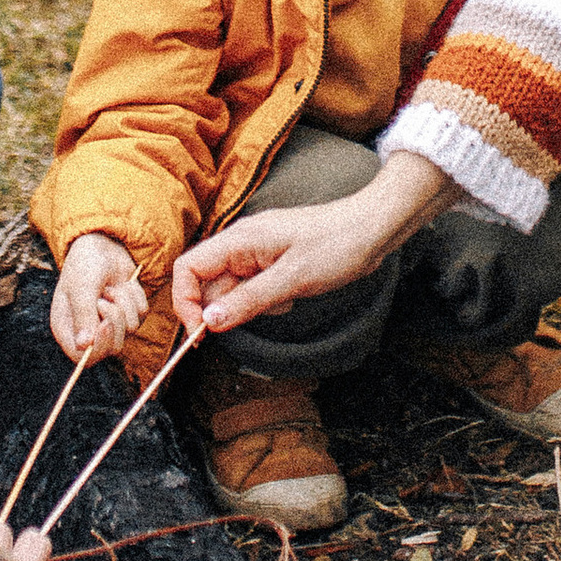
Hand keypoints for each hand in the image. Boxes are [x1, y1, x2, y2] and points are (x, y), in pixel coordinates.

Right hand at [51, 233, 147, 364]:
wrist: (102, 241)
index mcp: (67, 328)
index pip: (82, 358)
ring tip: (111, 287)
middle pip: (111, 348)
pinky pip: (142, 315)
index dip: (98, 348)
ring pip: (130, 330)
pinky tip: (123, 284)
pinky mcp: (129, 312)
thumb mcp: (80, 287)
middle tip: (105, 297)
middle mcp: (88, 330)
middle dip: (114, 319)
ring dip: (124, 303)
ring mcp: (111, 323)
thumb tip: (85, 346)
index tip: (105, 324)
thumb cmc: (85, 263)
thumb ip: (83, 315)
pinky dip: (135, 297)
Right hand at [172, 152, 445, 341]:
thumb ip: (247, 301)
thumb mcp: (292, 280)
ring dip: (255, 305)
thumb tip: (208, 321)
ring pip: (235, 290)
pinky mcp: (273, 261)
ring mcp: (258, 251)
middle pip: (210, 283)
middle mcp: (242, 243)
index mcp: (239, 239)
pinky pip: (256, 288)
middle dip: (230, 307)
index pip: (188, 268)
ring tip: (288, 296)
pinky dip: (271, 299)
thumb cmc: (337, 245)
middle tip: (264, 311)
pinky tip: (295, 293)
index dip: (186, 302)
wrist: (373, 227)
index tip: (202, 332)